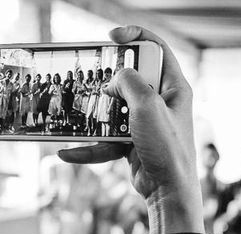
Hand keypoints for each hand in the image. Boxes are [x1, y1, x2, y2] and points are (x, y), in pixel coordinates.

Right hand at [59, 26, 202, 233]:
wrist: (168, 191)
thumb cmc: (166, 146)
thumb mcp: (147, 105)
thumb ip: (128, 81)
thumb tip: (113, 84)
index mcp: (174, 87)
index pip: (156, 48)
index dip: (135, 36)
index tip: (111, 36)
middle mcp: (161, 102)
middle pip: (129, 78)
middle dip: (107, 80)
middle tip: (90, 78)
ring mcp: (146, 124)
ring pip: (113, 110)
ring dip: (94, 115)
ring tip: (72, 115)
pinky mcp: (133, 143)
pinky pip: (106, 139)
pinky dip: (88, 148)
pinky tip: (67, 153)